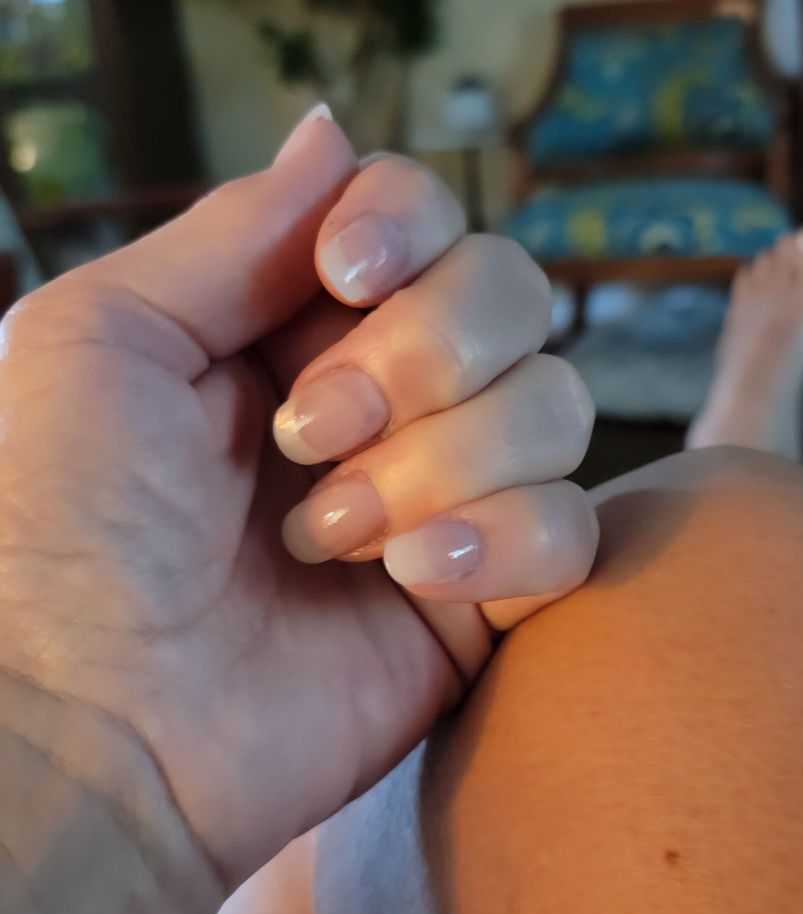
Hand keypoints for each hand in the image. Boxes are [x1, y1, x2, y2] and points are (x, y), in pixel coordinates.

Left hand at [0, 109, 594, 913]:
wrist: (92, 725)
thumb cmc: (62, 527)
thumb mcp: (106, 340)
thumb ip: (235, 231)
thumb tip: (335, 131)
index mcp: (306, 328)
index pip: (428, 220)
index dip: (409, 228)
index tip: (344, 278)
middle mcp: (393, 399)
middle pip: (514, 298)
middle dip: (421, 357)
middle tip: (307, 435)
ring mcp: (451, 496)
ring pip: (556, 409)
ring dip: (441, 463)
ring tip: (326, 537)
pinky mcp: (488, 597)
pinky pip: (572, 530)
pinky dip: (501, 542)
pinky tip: (410, 580)